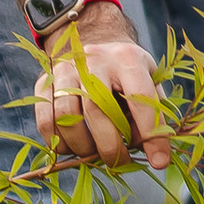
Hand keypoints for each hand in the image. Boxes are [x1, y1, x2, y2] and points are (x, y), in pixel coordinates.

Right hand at [36, 1, 166, 170]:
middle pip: (97, 108)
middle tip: (119, 162)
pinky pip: (45, 118)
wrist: (94, 41)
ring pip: (66, 115)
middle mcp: (94, 59)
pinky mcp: (44, 80)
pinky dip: (57, 142)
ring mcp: (66, 68)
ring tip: (93, 155)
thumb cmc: (127, 71)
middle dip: (109, 145)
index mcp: (128, 58)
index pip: (141, 98)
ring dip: (81, 145)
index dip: (152, 133)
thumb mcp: (150, 80)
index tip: (158, 161)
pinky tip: (72, 147)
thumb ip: (153, 112)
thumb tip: (152, 151)